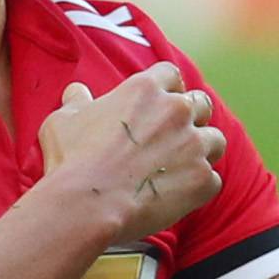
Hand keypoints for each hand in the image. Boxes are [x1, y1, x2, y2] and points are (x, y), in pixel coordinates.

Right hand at [37, 73, 223, 243]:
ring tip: (182, 167)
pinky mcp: (202, 179)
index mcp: (146, 90)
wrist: (86, 204)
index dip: (167, 89)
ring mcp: (194, 145)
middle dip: (192, 117)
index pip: (170, 75)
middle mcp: (177, 111)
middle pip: (202, 104)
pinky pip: (212, 180)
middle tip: (174, 137)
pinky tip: (179, 197)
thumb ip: (77, 102)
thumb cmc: (71, 160)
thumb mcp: (63, 121)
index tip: (159, 104)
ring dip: (203, 151)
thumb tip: (77, 92)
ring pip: (215, 140)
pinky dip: (199, 188)